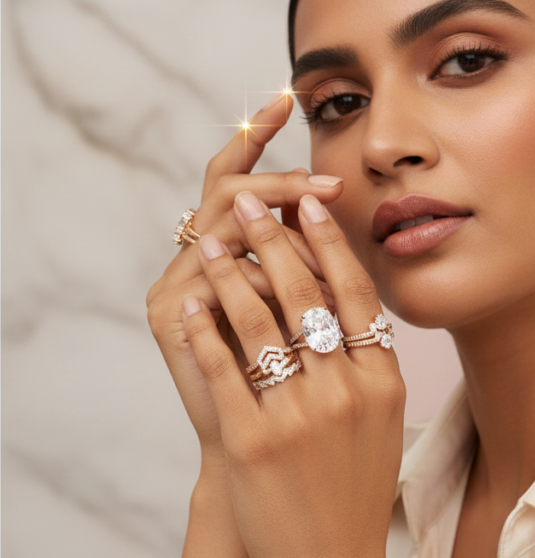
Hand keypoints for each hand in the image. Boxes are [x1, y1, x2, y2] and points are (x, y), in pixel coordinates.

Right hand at [145, 92, 342, 458]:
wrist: (274, 463)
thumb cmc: (304, 386)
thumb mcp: (319, 311)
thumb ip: (318, 262)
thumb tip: (343, 206)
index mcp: (229, 252)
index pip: (234, 177)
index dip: (254, 135)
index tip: (286, 94)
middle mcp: (196, 261)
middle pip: (227, 192)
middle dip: (279, 182)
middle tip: (330, 182)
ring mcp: (178, 286)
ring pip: (222, 227)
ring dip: (275, 224)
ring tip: (320, 211)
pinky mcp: (169, 318)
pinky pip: (214, 277)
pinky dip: (254, 271)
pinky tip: (288, 271)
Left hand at [181, 191, 407, 557]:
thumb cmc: (357, 489)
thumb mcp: (382, 419)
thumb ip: (371, 360)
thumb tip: (347, 297)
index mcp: (383, 381)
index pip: (354, 292)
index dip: (327, 241)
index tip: (307, 202)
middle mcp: (345, 392)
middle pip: (306, 295)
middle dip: (273, 238)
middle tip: (250, 203)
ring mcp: (299, 417)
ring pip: (260, 323)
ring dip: (230, 274)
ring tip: (209, 243)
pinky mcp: (252, 443)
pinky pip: (224, 371)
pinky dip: (205, 331)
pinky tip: (193, 303)